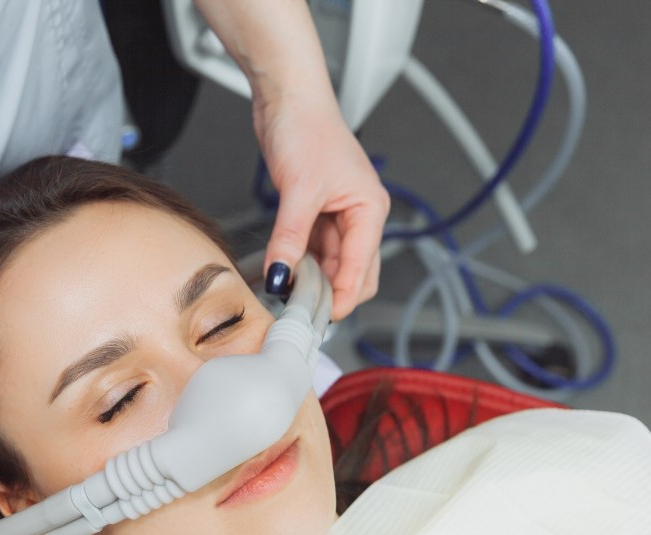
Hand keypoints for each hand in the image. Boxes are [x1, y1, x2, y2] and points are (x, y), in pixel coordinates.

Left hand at [254, 92, 389, 320]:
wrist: (288, 98)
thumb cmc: (307, 129)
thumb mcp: (298, 191)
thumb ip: (290, 238)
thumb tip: (281, 276)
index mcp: (370, 210)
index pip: (362, 269)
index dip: (342, 298)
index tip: (320, 320)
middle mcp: (359, 216)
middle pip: (353, 272)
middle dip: (329, 293)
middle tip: (300, 313)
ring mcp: (337, 215)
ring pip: (330, 263)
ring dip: (311, 279)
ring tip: (285, 294)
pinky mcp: (315, 211)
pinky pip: (312, 249)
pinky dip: (299, 262)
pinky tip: (282, 272)